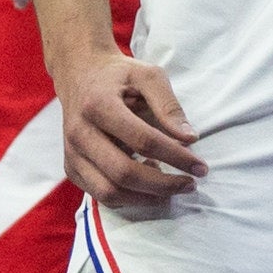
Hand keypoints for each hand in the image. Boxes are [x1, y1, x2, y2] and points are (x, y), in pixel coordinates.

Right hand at [55, 48, 206, 204]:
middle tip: (190, 185)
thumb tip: (190, 138)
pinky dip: (129, 197)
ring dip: (146, 197)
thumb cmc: (119, 76)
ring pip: (109, 193)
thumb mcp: (148, 76)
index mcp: (99, 105)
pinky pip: (101, 196)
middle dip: (163, 185)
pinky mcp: (71, 168)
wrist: (79, 75)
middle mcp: (80, 133)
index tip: (201, 167)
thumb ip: (169, 106)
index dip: (176, 157)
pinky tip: (147, 182)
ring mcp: (72, 154)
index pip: (143, 141)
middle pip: (124, 173)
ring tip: (171, 186)